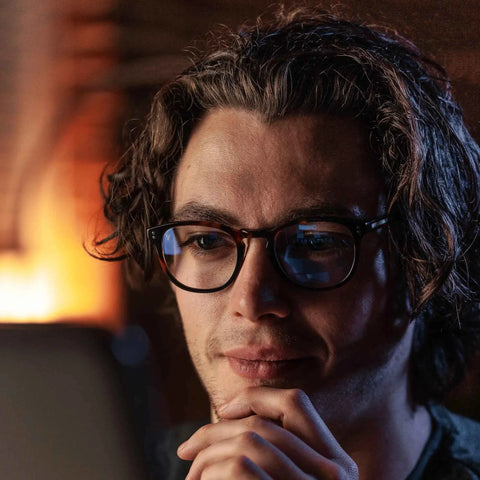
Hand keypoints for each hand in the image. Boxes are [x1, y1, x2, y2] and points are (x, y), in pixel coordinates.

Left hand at [177, 387, 357, 478]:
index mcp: (335, 463)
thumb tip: (227, 422)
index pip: (295, 403)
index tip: (224, 409)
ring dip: (208, 456)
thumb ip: (275, 459)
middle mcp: (332, 474)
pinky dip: (211, 474)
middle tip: (187, 450)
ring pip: (246, 442)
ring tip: (193, 478)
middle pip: (260, 425)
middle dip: (214, 432)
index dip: (256, 397)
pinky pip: (239, 469)